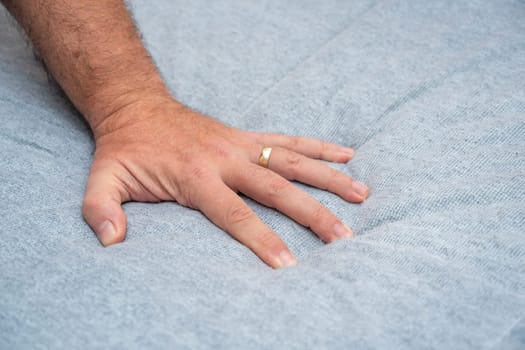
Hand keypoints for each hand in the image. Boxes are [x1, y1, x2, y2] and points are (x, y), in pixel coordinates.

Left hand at [82, 98, 368, 267]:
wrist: (137, 107)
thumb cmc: (125, 149)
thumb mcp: (103, 180)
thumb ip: (102, 210)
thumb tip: (111, 242)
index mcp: (196, 177)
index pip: (236, 214)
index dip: (263, 240)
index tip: (290, 265)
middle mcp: (226, 160)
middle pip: (277, 189)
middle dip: (313, 214)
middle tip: (344, 238)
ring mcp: (241, 145)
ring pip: (294, 161)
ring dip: (329, 178)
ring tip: (362, 194)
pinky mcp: (247, 136)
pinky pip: (289, 140)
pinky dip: (319, 148)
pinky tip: (347, 155)